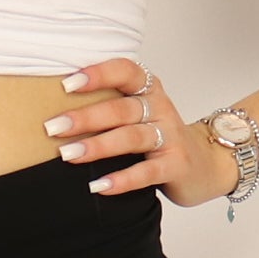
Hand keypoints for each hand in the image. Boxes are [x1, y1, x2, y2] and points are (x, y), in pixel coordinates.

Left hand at [42, 58, 238, 207]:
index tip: (67, 84)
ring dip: (98, 146)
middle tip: (53, 127)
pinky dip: (123, 179)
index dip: (98, 74)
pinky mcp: (176, 166)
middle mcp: (160, 109)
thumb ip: (108, 105)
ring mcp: (170, 137)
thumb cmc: (158, 136)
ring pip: (132, 137)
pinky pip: (147, 171)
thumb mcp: (137, 113)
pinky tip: (100, 186)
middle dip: (85, 117)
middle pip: (121, 108)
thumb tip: (53, 110)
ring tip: (68, 155)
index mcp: (148, 90)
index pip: (126, 71)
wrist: (205, 164)